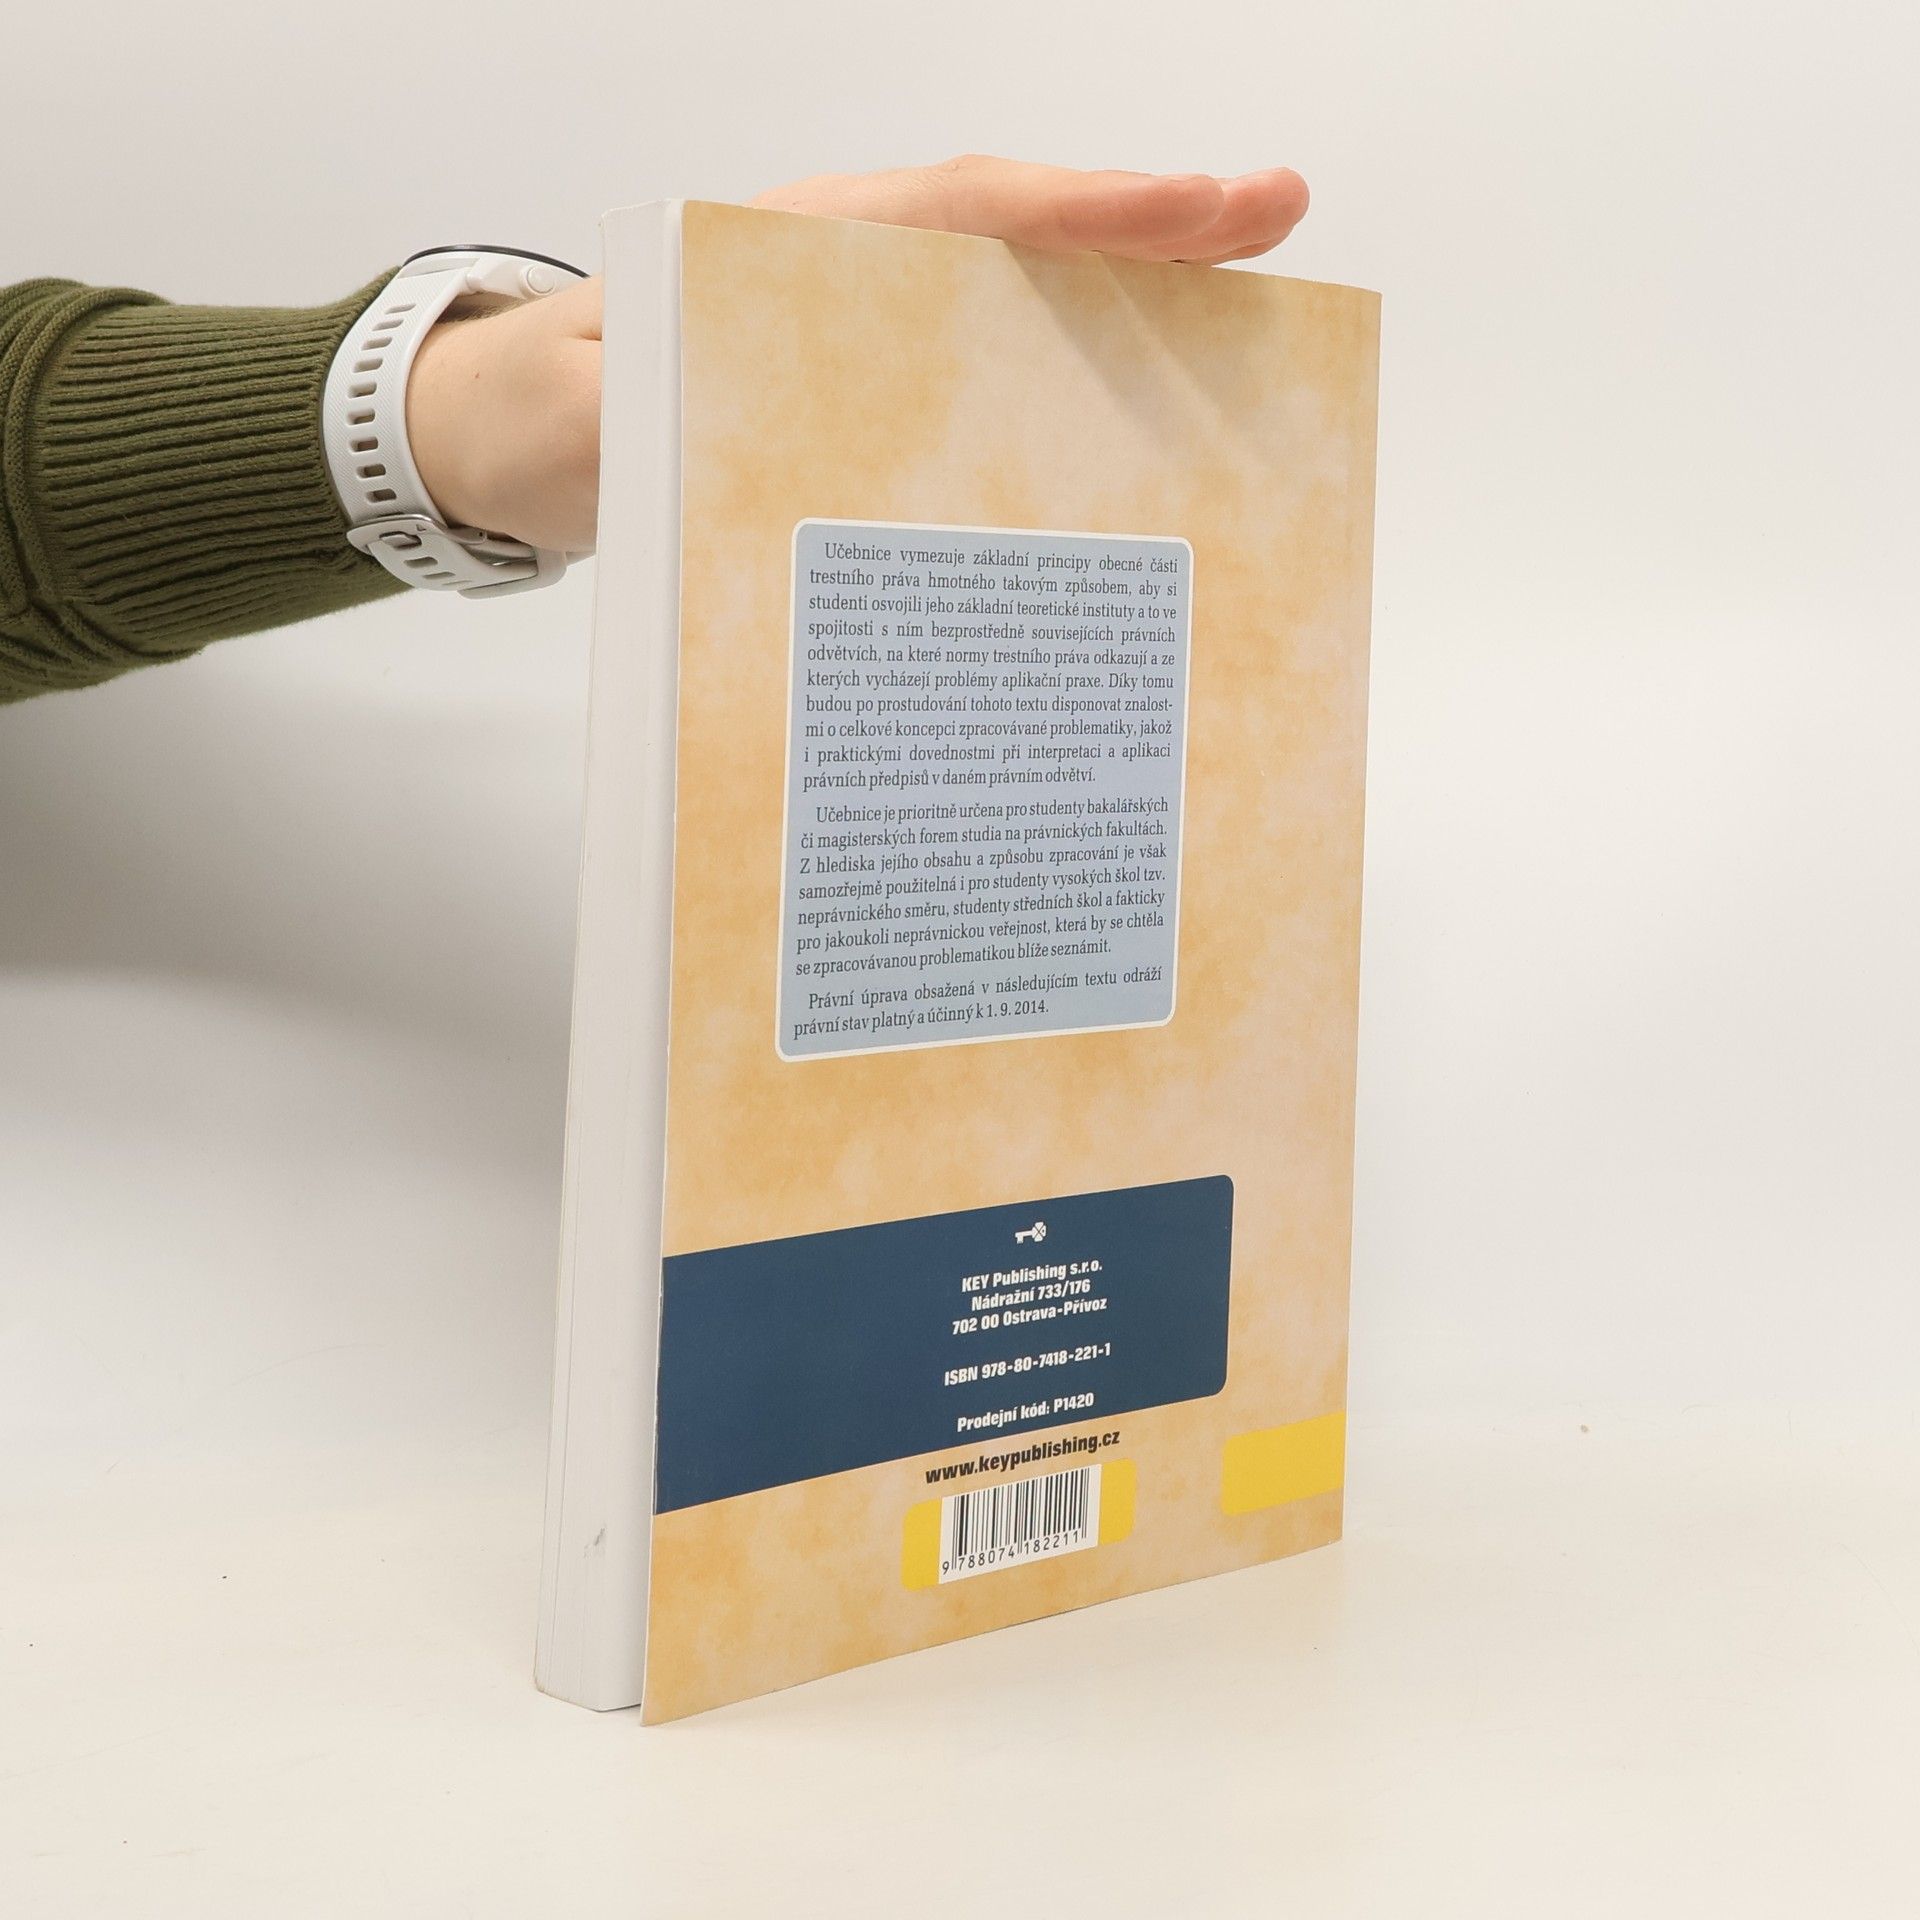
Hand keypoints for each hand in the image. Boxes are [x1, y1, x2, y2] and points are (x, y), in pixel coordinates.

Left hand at [405, 158, 1309, 555]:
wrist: (519, 437)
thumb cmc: (553, 410)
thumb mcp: (572, 414)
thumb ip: (632, 412)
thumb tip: (712, 421)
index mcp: (785, 258)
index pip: (953, 212)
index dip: (1075, 213)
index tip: (1190, 213)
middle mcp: (850, 282)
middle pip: (1019, 241)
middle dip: (1148, 232)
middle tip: (1277, 218)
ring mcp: (874, 339)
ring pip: (1022, 305)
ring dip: (1135, 304)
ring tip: (1259, 308)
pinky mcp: (879, 398)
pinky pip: (994, 379)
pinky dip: (1077, 382)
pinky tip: (1153, 417)